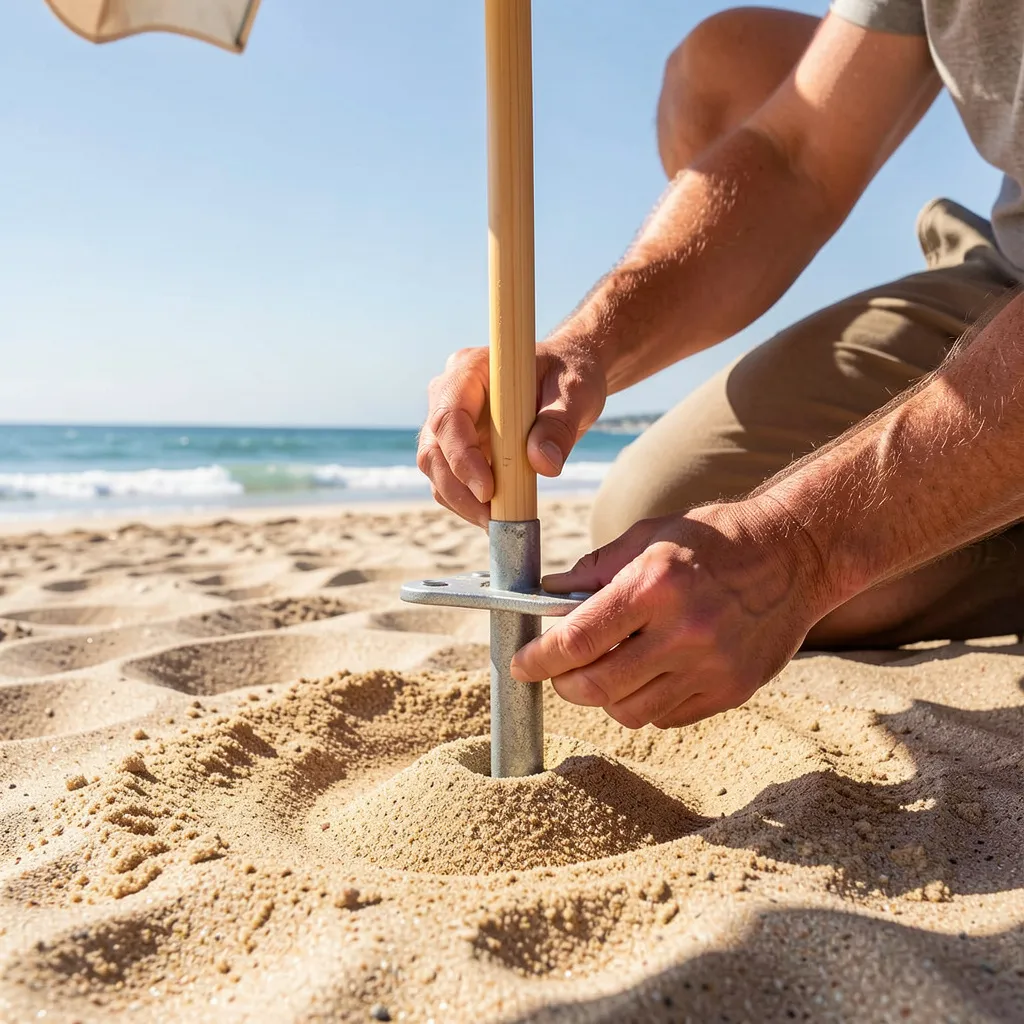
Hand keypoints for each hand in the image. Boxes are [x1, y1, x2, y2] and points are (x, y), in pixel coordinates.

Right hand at [417, 341, 606, 526]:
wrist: (567, 378)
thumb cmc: (570, 374)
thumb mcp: (575, 392)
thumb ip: (559, 425)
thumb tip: (544, 465)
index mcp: (471, 369)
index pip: (449, 416)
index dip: (461, 457)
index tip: (488, 491)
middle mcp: (450, 394)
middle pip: (433, 449)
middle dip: (457, 490)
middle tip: (491, 519)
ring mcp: (452, 422)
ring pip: (437, 470)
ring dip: (461, 502)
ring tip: (498, 523)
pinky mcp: (459, 446)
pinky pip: (452, 480)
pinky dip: (469, 502)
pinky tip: (497, 516)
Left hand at [509, 500, 833, 727]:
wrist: (796, 556)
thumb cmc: (714, 540)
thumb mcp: (649, 536)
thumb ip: (594, 570)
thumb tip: (544, 596)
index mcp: (655, 585)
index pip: (577, 639)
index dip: (539, 659)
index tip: (522, 664)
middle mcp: (683, 630)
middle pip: (597, 687)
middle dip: (565, 684)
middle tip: (559, 671)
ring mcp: (711, 666)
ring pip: (629, 711)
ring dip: (604, 696)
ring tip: (608, 669)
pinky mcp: (732, 690)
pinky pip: (666, 716)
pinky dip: (645, 702)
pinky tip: (649, 673)